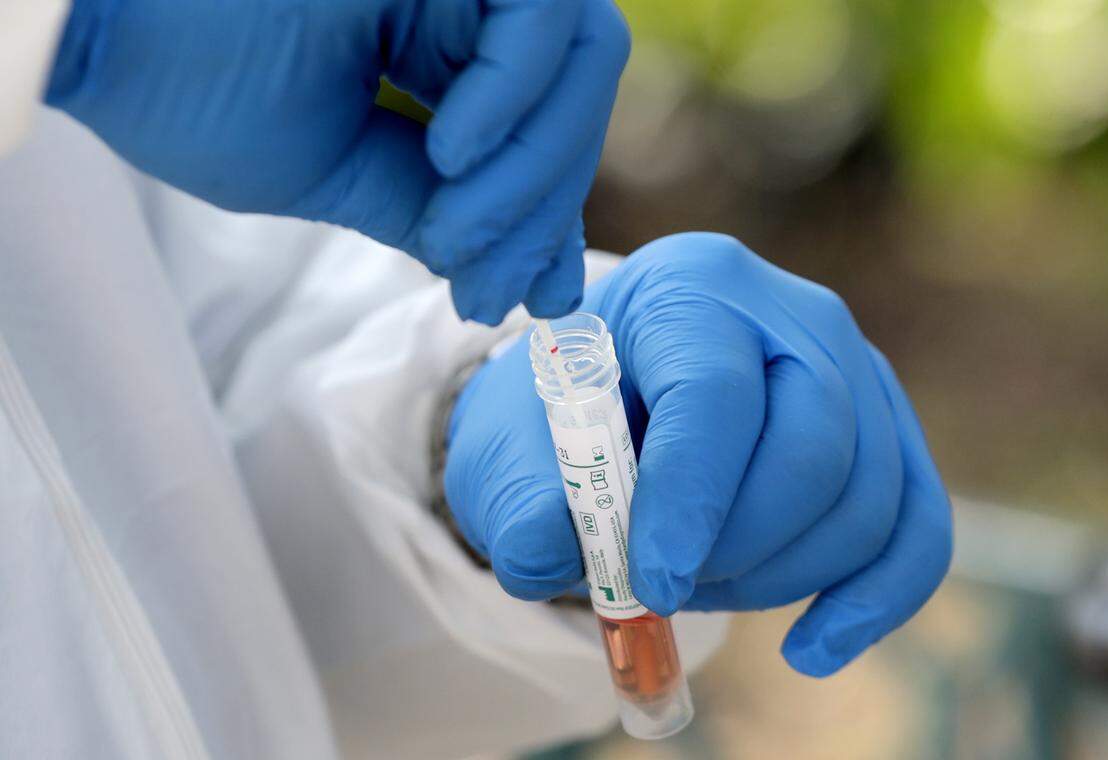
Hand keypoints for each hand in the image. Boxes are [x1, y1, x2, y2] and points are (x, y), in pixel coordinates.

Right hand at [46, 0, 628, 324]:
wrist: (104, 32)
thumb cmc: (193, 92)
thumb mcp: (337, 176)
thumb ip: (432, 211)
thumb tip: (512, 275)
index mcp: (431, 51)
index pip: (538, 131)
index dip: (549, 215)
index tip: (537, 297)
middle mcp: (456, 3)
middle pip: (577, 96)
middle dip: (544, 206)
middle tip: (484, 278)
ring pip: (580, 57)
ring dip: (534, 166)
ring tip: (452, 225)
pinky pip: (541, 14)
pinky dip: (516, 97)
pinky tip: (448, 149)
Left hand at [446, 233, 952, 675]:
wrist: (616, 400)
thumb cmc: (566, 415)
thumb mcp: (514, 447)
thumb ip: (523, 503)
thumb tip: (551, 557)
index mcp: (690, 289)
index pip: (715, 394)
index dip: (688, 498)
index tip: (649, 583)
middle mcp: (794, 315)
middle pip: (814, 448)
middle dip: (737, 546)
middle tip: (667, 587)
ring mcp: (858, 370)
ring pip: (867, 500)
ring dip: (779, 577)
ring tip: (698, 586)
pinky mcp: (890, 432)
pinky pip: (917, 527)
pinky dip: (872, 600)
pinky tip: (810, 649)